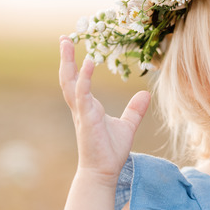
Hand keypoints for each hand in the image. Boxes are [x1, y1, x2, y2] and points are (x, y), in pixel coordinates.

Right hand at [59, 36, 150, 181]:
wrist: (103, 172)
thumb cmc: (111, 151)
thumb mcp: (127, 126)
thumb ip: (134, 110)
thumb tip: (145, 94)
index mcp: (87, 107)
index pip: (77, 80)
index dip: (74, 64)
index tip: (73, 46)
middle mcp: (81, 107)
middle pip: (68, 77)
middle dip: (65, 58)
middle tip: (64, 37)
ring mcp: (82, 112)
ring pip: (69, 82)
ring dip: (68, 62)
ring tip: (68, 43)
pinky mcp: (86, 119)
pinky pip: (82, 95)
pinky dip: (84, 78)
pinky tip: (88, 64)